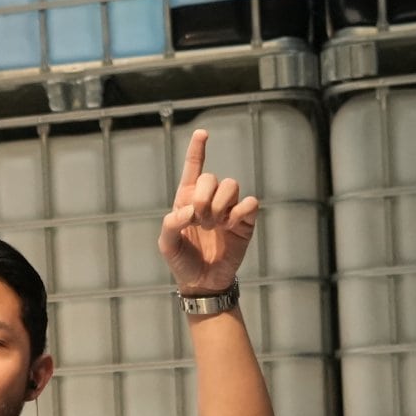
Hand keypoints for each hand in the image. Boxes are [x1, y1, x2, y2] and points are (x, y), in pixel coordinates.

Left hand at [158, 129, 258, 295]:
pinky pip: (249, 202)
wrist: (203, 282)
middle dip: (203, 198)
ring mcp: (228, 208)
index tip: (202, 133)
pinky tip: (230, 227)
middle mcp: (209, 199)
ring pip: (232, 184)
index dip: (197, 149)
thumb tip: (189, 210)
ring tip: (214, 226)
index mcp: (186, 199)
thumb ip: (171, 224)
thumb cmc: (183, 261)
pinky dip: (239, 213)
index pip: (193, 167)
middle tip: (199, 221)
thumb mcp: (167, 244)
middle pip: (211, 177)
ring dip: (220, 205)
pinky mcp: (245, 220)